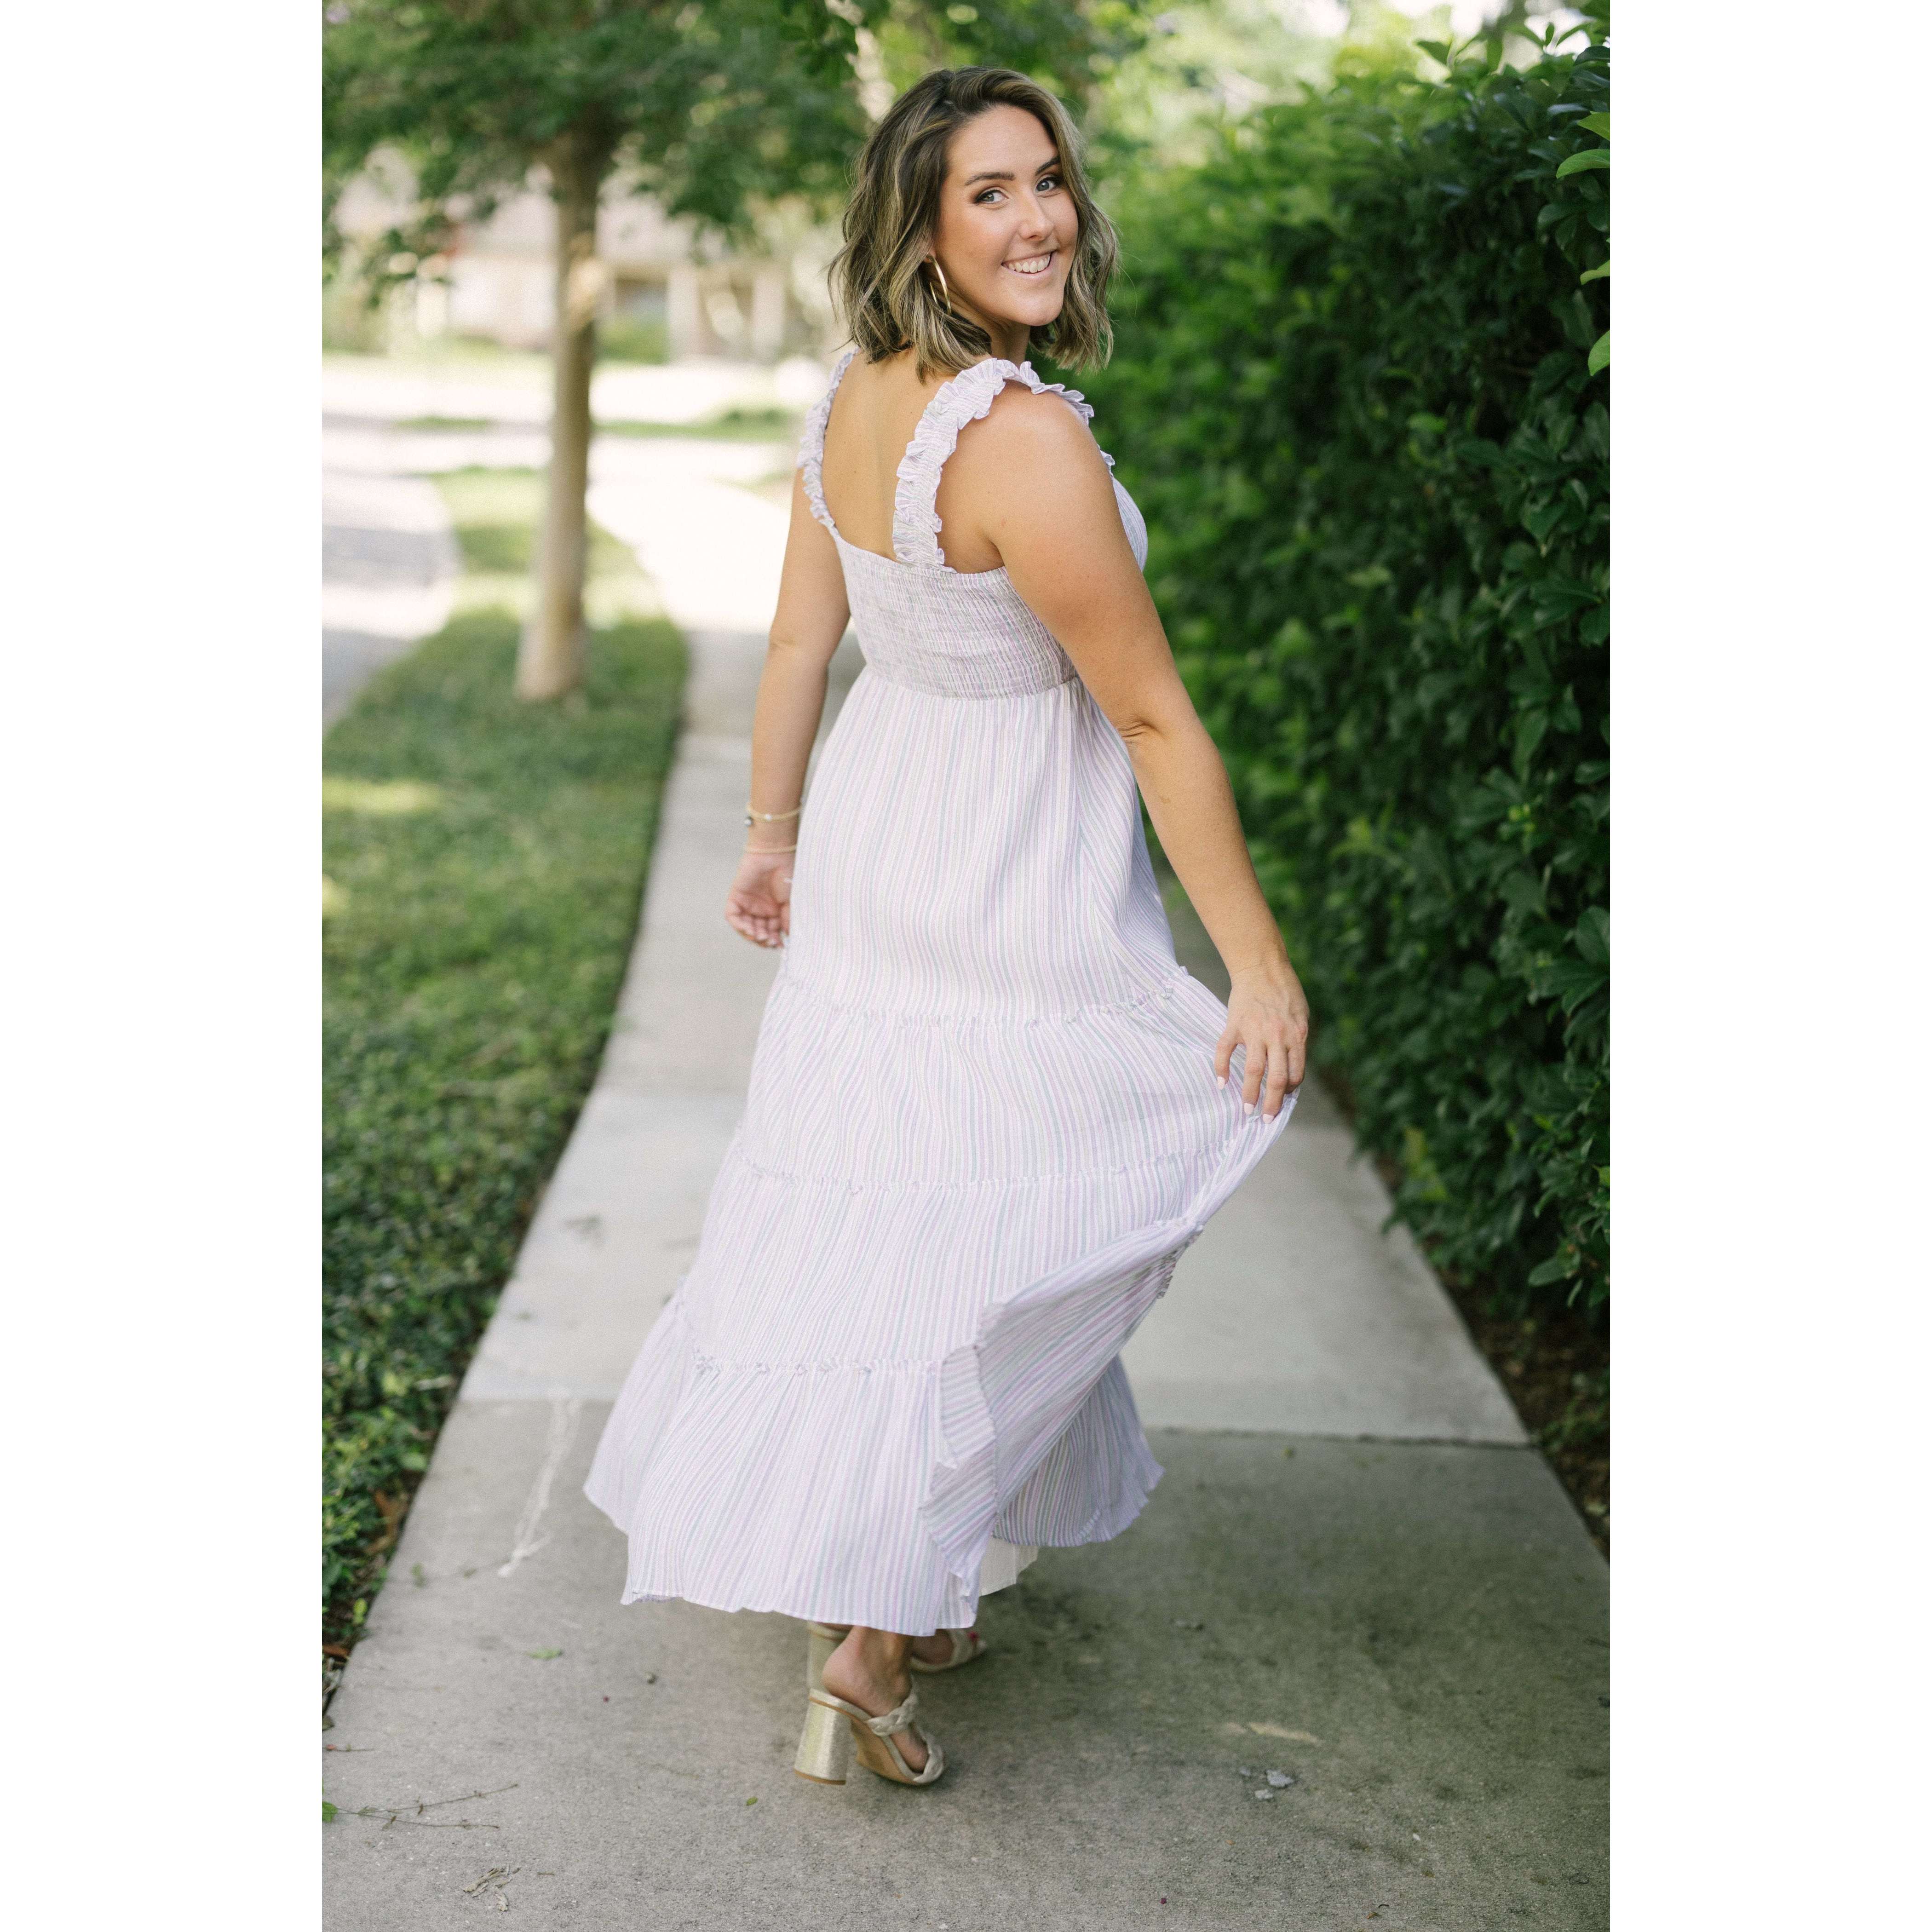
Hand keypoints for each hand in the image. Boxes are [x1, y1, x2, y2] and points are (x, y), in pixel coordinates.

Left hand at [725, 848, 793, 948]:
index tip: (780, 946)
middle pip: (758, 932)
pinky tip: (749, 929)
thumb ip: (787, 920)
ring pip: (745, 927)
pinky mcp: (736, 897)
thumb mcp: (790, 901)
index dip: (774, 941)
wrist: (775, 855)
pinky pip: (733, 917)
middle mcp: (760, 909)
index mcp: (774, 911)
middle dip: (763, 939)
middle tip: (770, 941)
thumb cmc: (786, 874)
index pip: (771, 932)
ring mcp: (747, 904)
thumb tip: (787, 938)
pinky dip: (739, 925)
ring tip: (760, 936)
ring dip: (751, 935)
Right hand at [1214, 961, 1309, 1118]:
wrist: (1262, 967)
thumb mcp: (1301, 1016)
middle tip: (1266, 1119)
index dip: (1290, 1091)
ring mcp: (1255, 1032)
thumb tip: (1293, 1068)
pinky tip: (1221, 1083)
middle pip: (1276, 1079)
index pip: (1296, 1073)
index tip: (1284, 1098)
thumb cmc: (1285, 991)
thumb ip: (1298, 1040)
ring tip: (1247, 1110)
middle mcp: (1277, 1036)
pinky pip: (1225, 1051)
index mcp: (1296, 1035)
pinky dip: (1222, 1069)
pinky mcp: (1235, 1025)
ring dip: (1250, 1094)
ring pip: (1253, 1070)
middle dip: (1272, 1103)